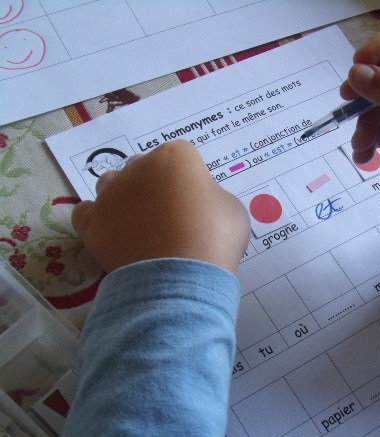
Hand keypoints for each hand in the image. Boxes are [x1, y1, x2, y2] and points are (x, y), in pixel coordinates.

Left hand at [72, 140, 249, 273]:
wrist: (182, 277)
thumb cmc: (214, 238)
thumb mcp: (232, 209)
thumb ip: (211, 196)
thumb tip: (197, 204)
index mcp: (174, 157)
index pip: (183, 155)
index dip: (193, 177)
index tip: (200, 200)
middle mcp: (137, 168)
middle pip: (145, 166)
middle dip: (157, 184)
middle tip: (175, 214)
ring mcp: (110, 195)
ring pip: (112, 183)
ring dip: (125, 196)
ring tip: (143, 223)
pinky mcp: (92, 224)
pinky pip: (87, 212)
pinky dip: (98, 217)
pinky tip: (113, 229)